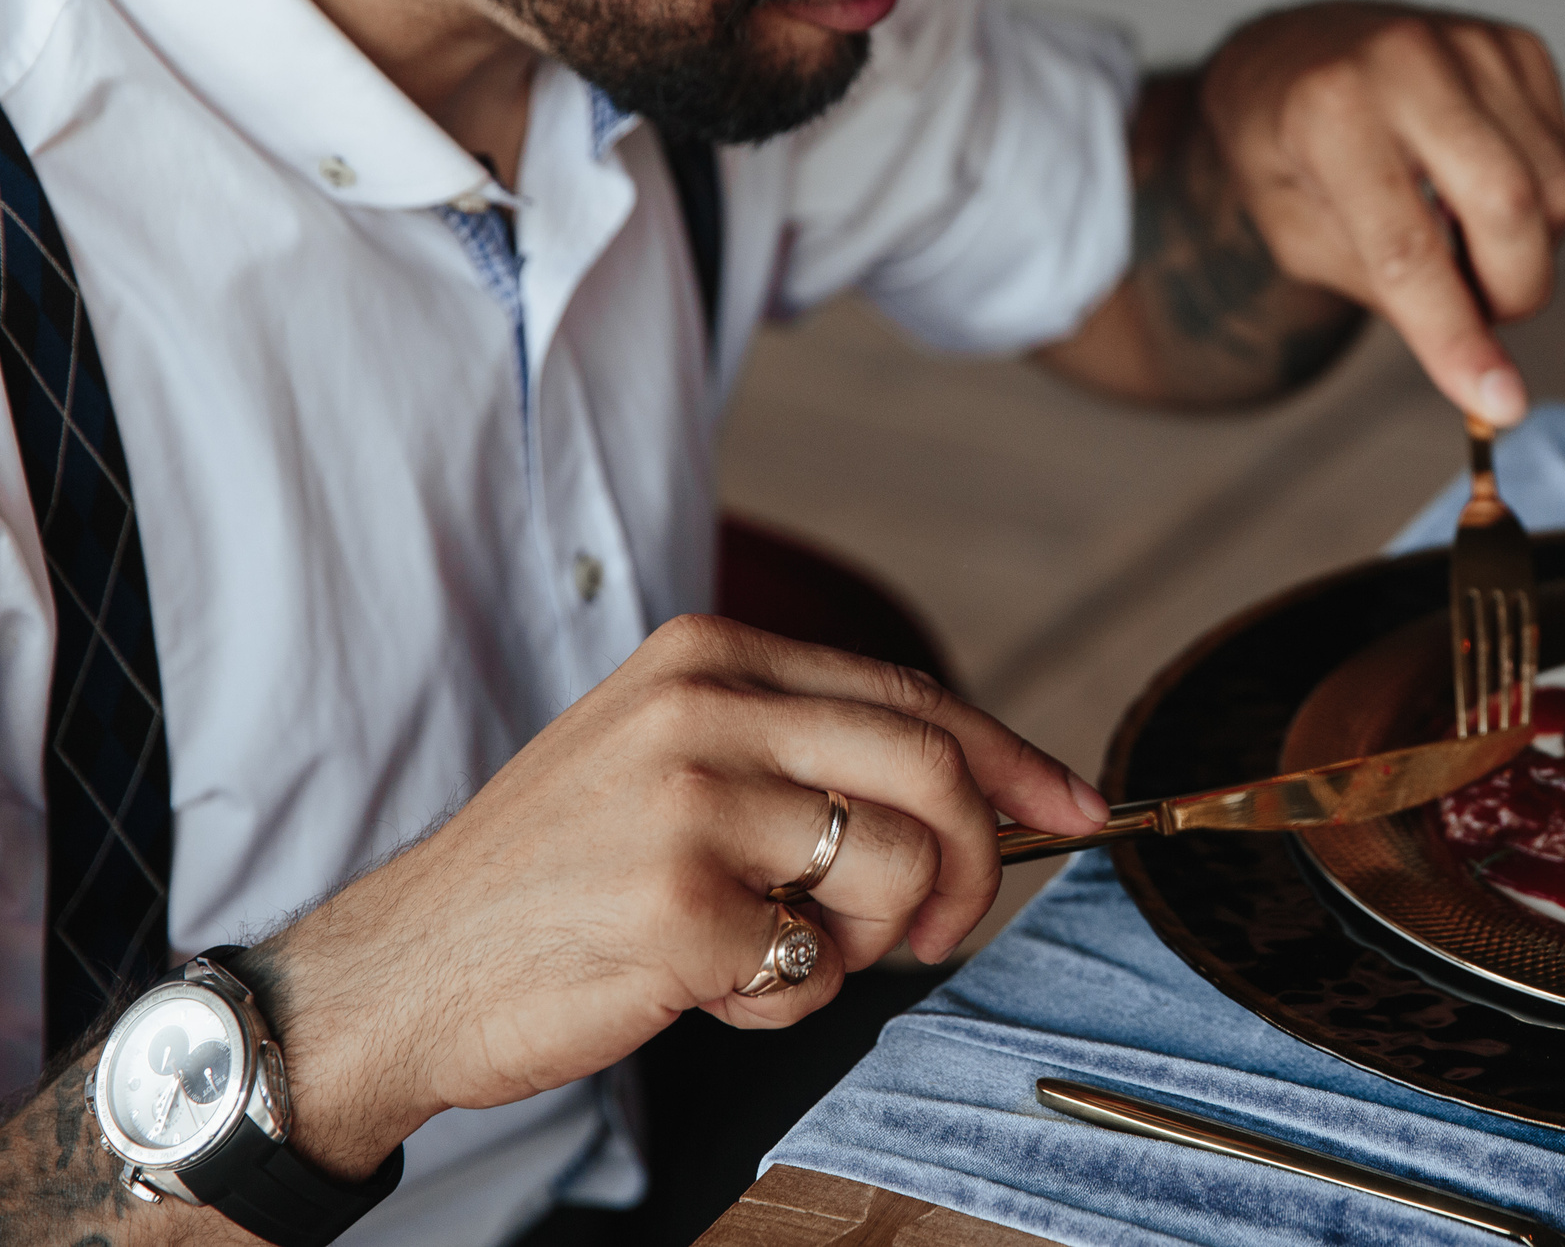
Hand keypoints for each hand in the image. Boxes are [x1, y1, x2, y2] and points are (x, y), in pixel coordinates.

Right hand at [240, 617, 1106, 1179]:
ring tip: (782, 951)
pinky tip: (716, 986)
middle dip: (976, 863)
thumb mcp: (668, 759)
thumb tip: (983, 788)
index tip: (1078, 808)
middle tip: (943, 928)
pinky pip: (819, 964)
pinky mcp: (675, 907)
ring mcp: (686, 805)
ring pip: (896, 870)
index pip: (911, 694)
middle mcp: (701, 709)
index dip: (1015, 757)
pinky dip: (793, 997)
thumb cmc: (555, 878)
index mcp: (708, 657)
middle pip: (933, 772)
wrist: (397, 972)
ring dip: (870, 942)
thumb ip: (803, 751)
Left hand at [1200, 1, 1564, 425]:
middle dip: (1511, 293)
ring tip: (1460, 239)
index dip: (1454, 335)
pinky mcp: (1520, 47)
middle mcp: (1408, 61)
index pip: (1408, 248)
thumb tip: (1483, 369)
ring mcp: (1473, 44)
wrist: (1290, 53)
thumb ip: (1388, 293)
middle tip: (1475, 310)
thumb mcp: (1297, 236)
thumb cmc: (1285, 150)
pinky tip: (1477, 191)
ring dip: (1525, 252)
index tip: (1498, 404)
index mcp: (1329, 110)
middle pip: (1510, 208)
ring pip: (1558, 192)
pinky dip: (1537, 206)